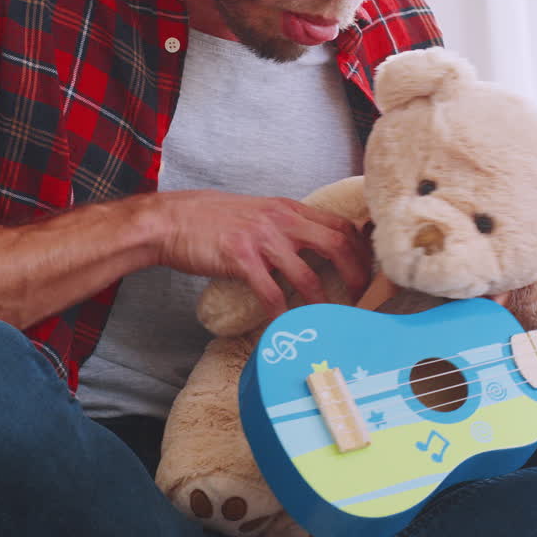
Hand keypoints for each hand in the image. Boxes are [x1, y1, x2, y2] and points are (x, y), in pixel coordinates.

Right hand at [151, 190, 371, 318]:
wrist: (169, 221)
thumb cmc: (209, 219)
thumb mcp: (256, 212)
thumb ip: (283, 225)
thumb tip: (308, 247)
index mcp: (288, 208)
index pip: (340, 225)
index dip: (360, 250)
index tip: (367, 272)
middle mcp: (281, 220)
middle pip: (337, 245)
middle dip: (355, 275)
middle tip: (359, 300)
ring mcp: (262, 239)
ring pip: (308, 275)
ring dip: (323, 303)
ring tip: (328, 320)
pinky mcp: (241, 259)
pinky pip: (271, 293)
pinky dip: (282, 314)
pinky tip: (285, 327)